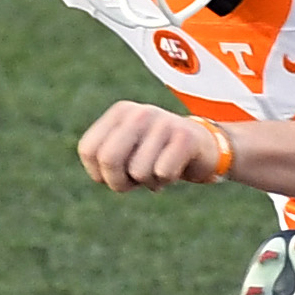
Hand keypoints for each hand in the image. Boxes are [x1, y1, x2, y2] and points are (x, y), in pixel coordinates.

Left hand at [77, 102, 232, 193]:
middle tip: (134, 181)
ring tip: (159, 169)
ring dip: (148, 181)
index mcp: (119, 112)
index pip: (89, 150)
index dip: (98, 173)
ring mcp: (163, 122)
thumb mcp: (126, 153)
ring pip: (138, 171)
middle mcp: (139, 113)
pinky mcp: (185, 137)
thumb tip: (101, 173)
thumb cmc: (157, 155)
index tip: (117, 174)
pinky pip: (163, 172)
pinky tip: (175, 169)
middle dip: (118, 182)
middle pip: (108, 159)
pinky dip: (167, 180)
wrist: (205, 147)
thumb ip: (104, 160)